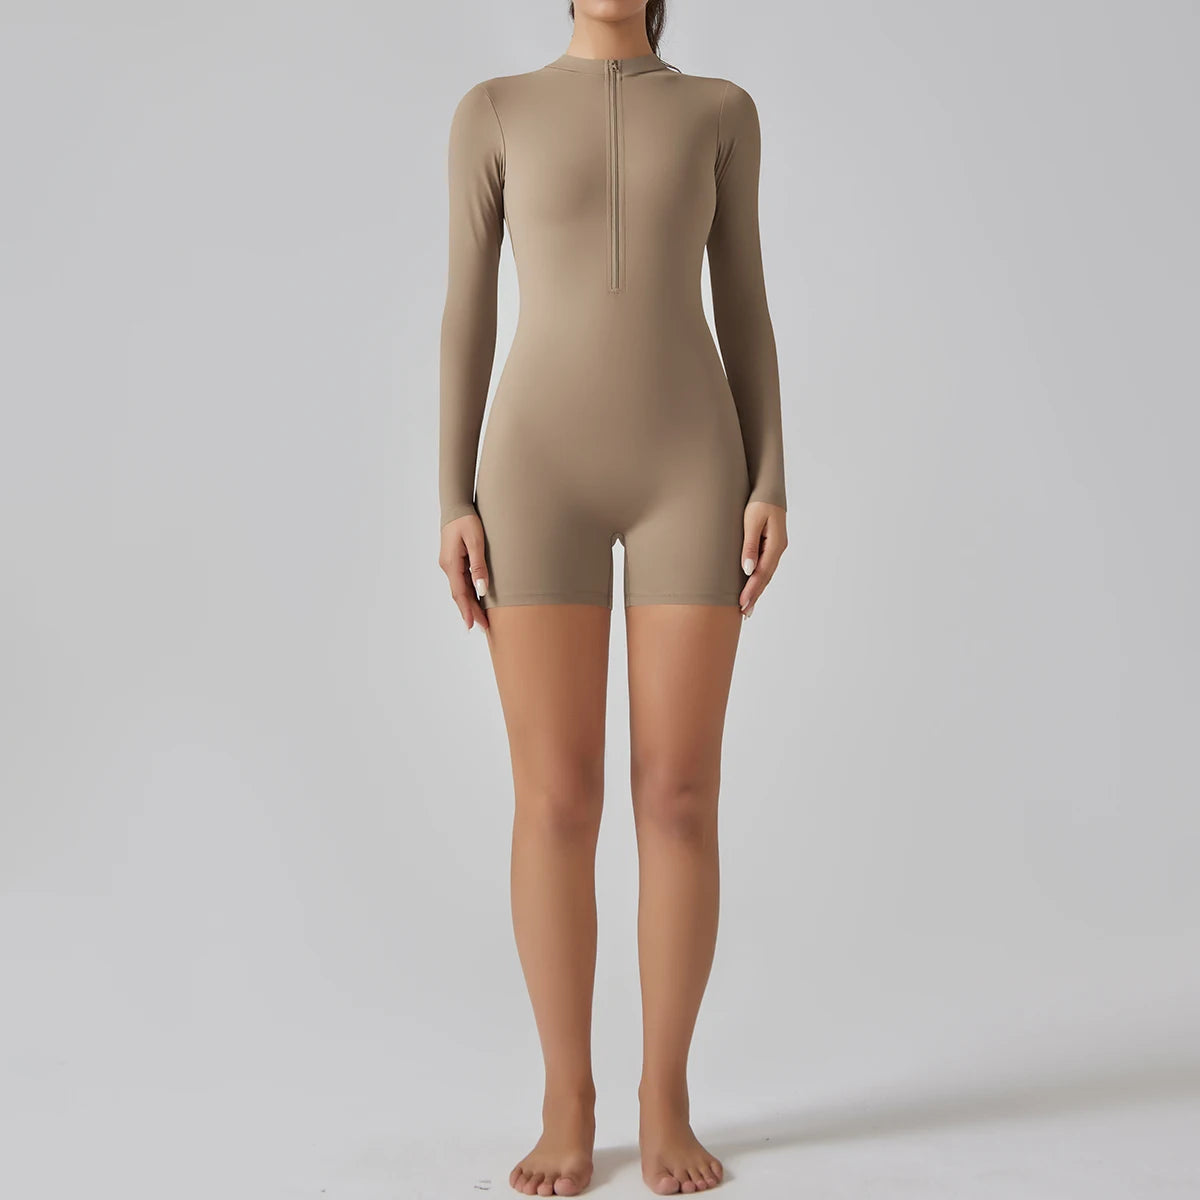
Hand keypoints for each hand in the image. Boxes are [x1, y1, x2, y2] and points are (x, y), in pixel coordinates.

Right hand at [438, 512, 489, 630]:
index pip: (460, 593)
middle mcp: (447, 566)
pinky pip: (461, 581)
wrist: (456, 505)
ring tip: (481, 619)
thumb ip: (478, 565)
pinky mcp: (454, 561)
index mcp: (451, 564)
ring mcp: (449, 564)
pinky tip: (476, 600)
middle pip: (459, 595)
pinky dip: (468, 594)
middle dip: (470, 612)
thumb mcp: (476, 541)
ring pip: (460, 589)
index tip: (474, 626)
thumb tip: (482, 590)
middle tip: (483, 628)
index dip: (468, 611)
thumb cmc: (467, 520)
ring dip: (469, 604)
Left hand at [739, 501, 786, 617]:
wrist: (768, 486)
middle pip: (766, 577)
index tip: (742, 603)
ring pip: (766, 573)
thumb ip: (749, 545)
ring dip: (757, 590)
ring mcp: (776, 547)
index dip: (752, 590)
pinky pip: (765, 566)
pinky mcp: (771, 545)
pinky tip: (752, 587)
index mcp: (776, 544)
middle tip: (744, 613)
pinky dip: (758, 579)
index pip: (762, 573)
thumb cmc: (758, 501)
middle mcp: (778, 548)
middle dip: (755, 595)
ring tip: (746, 606)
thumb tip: (748, 570)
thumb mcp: (751, 521)